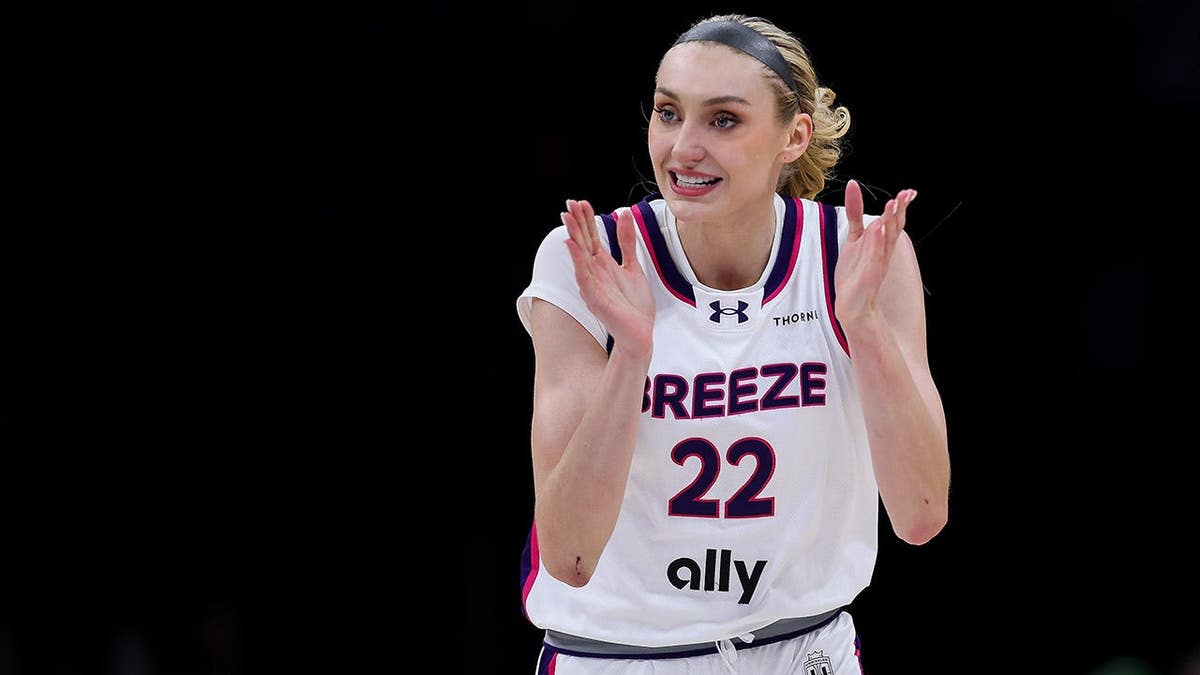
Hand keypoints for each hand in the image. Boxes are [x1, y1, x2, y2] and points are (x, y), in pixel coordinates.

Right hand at [562, 199, 654, 360]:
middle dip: (577, 223)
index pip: (591, 238)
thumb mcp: (633, 266)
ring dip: (573, 236)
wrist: (640, 334)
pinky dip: (578, 260)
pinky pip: (584, 276)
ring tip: (566, 218)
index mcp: (603, 265)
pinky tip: (572, 245)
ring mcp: (593, 286)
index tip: (581, 202)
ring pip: (580, 256)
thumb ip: (627, 242)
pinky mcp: (594, 299)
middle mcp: (595, 273)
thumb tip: (624, 214)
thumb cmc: (634, 305)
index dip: (586, 220)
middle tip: (569, 203)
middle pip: (583, 243)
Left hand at [834, 180, 915, 326]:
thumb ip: (855, 213)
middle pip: (895, 228)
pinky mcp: (869, 275)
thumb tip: (853, 186)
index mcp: (881, 242)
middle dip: (900, 211)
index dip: (901, 207)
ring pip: (887, 239)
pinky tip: (877, 230)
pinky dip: (876, 243)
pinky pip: (875, 257)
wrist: (853, 305)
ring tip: (892, 204)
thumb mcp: (854, 237)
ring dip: (890, 222)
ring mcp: (877, 263)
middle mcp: (883, 251)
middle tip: (905, 194)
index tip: (909, 192)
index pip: (894, 221)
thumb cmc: (855, 273)